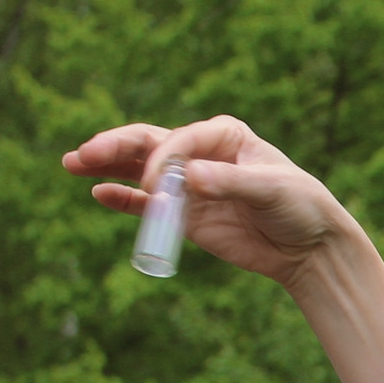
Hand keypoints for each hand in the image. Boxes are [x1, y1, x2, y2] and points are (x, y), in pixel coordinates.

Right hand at [62, 116, 383, 382]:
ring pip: (140, 170)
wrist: (310, 247)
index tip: (156, 185)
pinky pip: (146, 205)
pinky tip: (98, 193)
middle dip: (116, 147)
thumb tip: (190, 178)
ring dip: (108, 166)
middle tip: (84, 154)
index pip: (180, 140)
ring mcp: (189, 185)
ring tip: (73, 163)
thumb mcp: (272, 190)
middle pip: (149, 144)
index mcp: (224, 135)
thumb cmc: (300, 207)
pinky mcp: (186, 216)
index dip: (162, 159)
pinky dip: (123, 199)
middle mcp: (201, 154)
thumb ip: (231, 183)